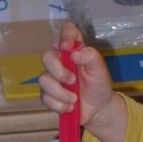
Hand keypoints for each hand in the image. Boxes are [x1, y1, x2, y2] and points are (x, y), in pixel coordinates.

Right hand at [39, 23, 127, 141]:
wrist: (99, 109)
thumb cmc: (99, 85)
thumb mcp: (99, 70)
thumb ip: (90, 57)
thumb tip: (73, 53)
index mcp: (73, 51)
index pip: (66, 31)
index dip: (65, 36)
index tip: (66, 48)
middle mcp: (60, 61)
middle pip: (46, 57)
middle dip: (59, 72)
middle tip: (73, 81)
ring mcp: (52, 78)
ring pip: (43, 80)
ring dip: (61, 92)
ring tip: (75, 99)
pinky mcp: (48, 94)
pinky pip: (45, 97)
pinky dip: (59, 105)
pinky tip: (70, 107)